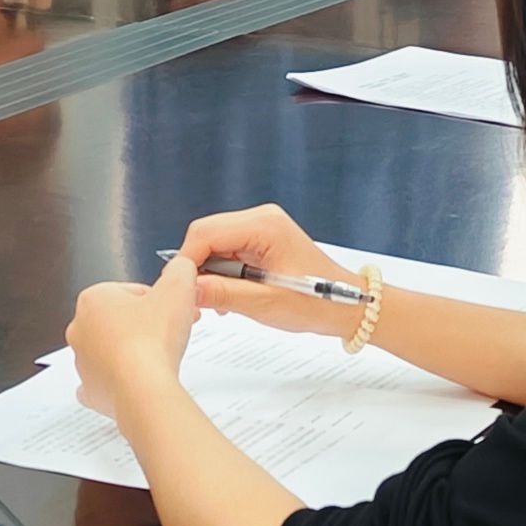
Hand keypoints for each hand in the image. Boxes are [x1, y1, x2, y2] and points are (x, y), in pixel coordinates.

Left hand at [65, 257, 197, 415]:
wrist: (143, 388)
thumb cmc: (152, 341)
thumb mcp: (178, 287)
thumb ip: (181, 268)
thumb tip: (181, 266)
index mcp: (94, 299)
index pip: (132, 292)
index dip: (159, 300)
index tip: (174, 310)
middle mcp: (81, 328)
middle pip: (121, 320)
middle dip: (147, 324)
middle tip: (171, 332)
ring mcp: (83, 361)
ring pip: (112, 349)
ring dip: (134, 350)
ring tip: (160, 356)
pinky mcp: (91, 389)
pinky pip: (102, 380)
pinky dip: (118, 380)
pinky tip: (136, 378)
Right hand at [172, 202, 352, 331]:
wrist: (345, 306)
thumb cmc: (317, 302)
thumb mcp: (265, 303)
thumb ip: (223, 294)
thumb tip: (187, 290)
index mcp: (264, 225)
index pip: (204, 233)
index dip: (186, 262)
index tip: (180, 290)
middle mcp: (261, 219)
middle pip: (206, 236)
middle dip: (196, 268)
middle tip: (194, 301)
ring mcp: (260, 229)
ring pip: (213, 245)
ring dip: (208, 274)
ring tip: (214, 304)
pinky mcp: (260, 242)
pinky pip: (227, 253)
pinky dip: (220, 274)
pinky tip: (226, 297)